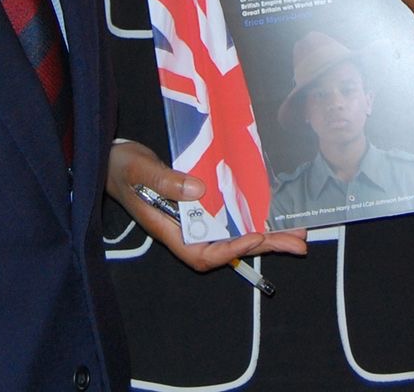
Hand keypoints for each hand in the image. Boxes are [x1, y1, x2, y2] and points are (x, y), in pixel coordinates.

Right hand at [106, 140, 306, 271]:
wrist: (115, 159)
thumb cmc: (123, 167)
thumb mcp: (140, 170)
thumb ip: (166, 182)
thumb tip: (199, 189)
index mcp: (169, 230)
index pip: (203, 253)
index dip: (231, 249)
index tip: (255, 237)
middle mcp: (187, 229)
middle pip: (229, 246)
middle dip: (265, 246)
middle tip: (298, 244)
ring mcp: (196, 218)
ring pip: (236, 232)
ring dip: (267, 234)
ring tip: (298, 234)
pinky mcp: (203, 203)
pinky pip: (232, 215)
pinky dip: (255, 215)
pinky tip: (276, 213)